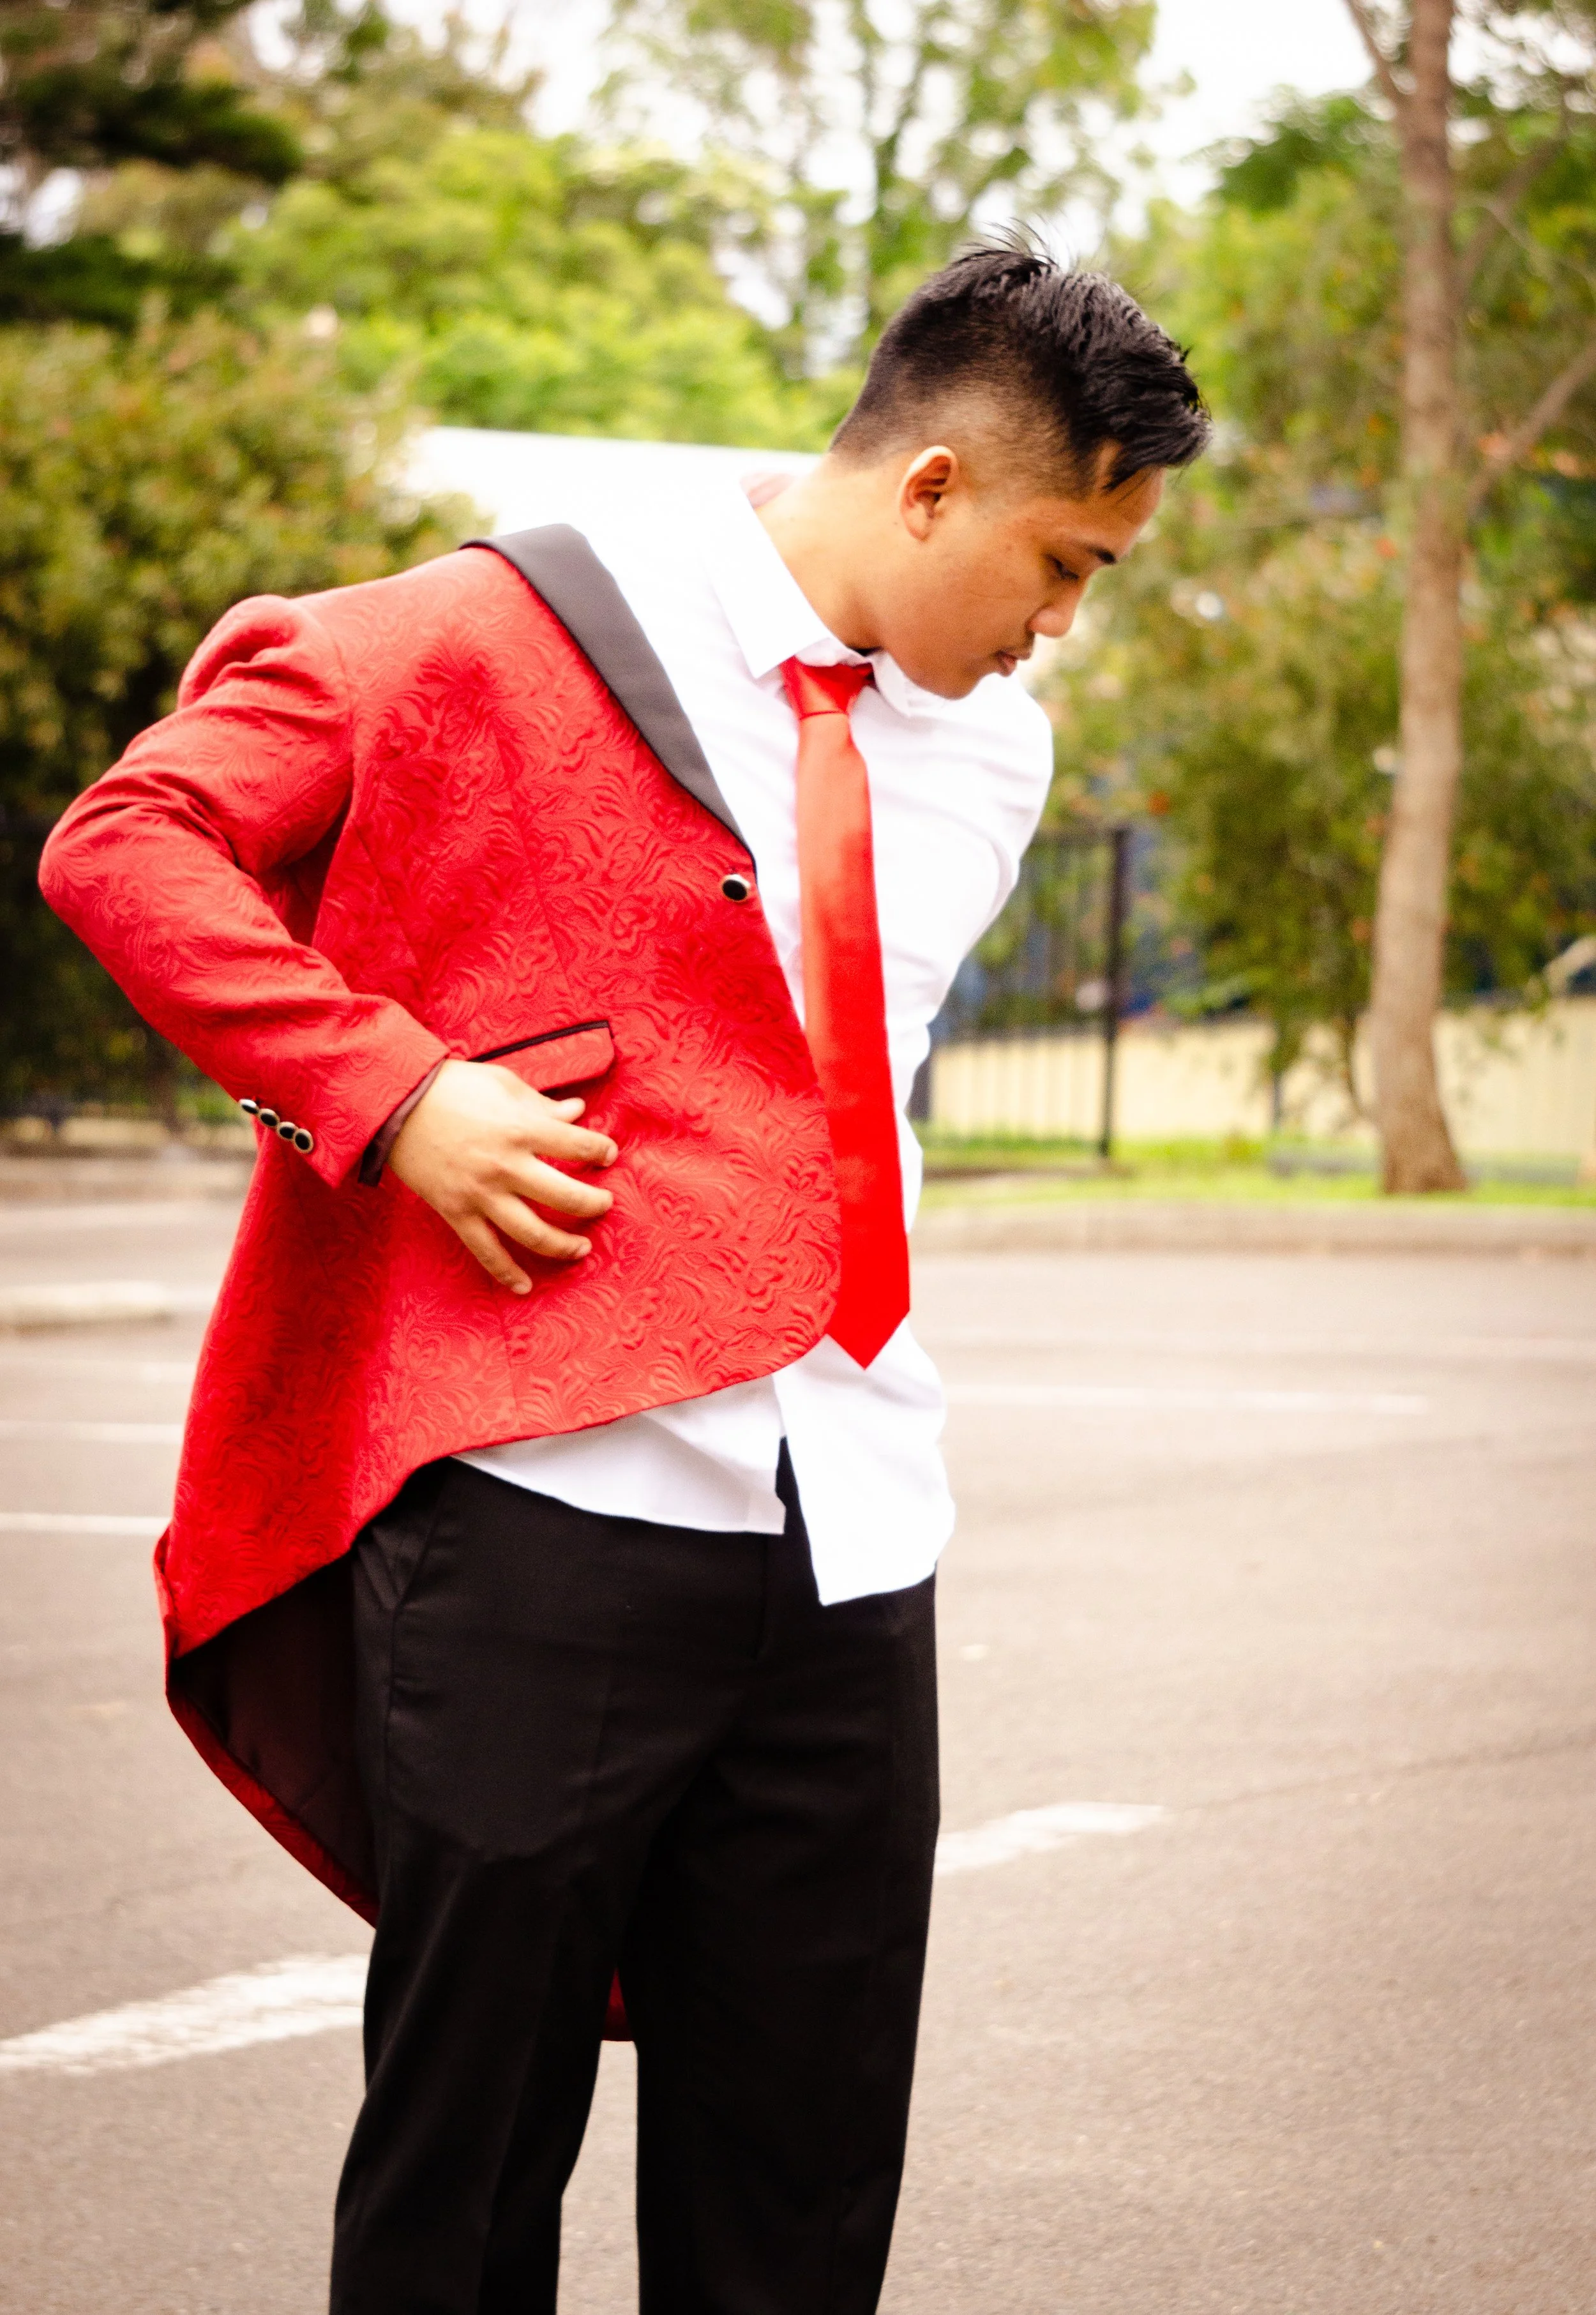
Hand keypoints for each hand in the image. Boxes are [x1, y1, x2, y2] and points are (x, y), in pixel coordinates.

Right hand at [387, 1058, 617, 1292]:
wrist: (395, 1104)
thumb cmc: (452, 1087)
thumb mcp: (504, 1084)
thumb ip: (543, 1104)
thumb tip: (577, 1111)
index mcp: (522, 1128)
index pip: (579, 1145)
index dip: (601, 1151)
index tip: (607, 1155)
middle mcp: (507, 1166)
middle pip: (567, 1196)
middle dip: (594, 1204)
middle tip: (605, 1205)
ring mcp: (482, 1194)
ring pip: (534, 1233)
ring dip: (564, 1246)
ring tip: (582, 1249)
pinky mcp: (456, 1212)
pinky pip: (486, 1251)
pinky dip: (506, 1273)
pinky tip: (525, 1287)